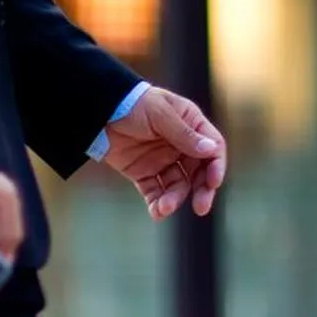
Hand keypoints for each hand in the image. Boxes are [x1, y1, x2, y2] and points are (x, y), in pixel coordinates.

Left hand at [103, 86, 226, 218]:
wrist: (100, 112)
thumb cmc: (134, 104)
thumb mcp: (161, 115)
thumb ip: (183, 135)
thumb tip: (210, 150)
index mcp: (192, 126)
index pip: (212, 149)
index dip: (215, 166)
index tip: (214, 182)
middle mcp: (181, 146)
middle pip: (198, 172)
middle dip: (201, 190)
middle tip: (201, 207)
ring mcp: (162, 160)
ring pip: (176, 185)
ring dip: (174, 198)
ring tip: (165, 208)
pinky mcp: (143, 173)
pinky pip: (154, 191)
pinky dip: (156, 203)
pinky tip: (157, 213)